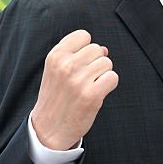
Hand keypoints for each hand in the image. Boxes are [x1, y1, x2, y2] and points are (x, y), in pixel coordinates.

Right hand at [30, 30, 118, 149]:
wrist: (49, 128)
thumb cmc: (56, 97)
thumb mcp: (57, 70)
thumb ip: (77, 56)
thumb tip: (105, 49)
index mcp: (55, 56)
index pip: (83, 36)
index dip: (86, 49)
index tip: (80, 64)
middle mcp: (66, 65)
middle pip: (97, 49)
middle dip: (95, 63)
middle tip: (84, 79)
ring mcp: (79, 80)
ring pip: (107, 63)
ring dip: (103, 75)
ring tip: (89, 87)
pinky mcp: (91, 95)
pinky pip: (113, 77)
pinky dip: (109, 85)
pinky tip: (97, 93)